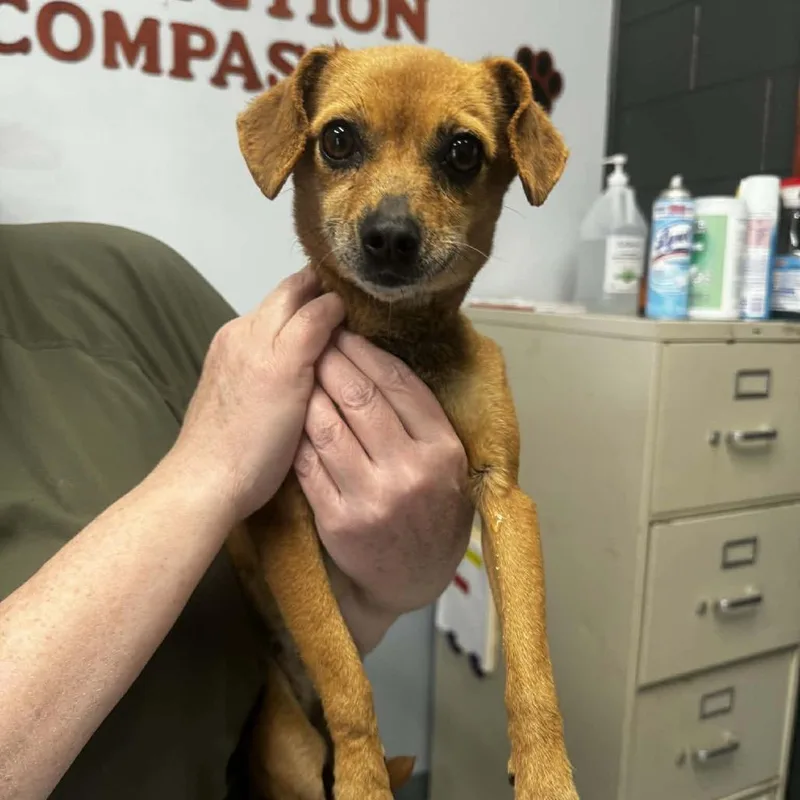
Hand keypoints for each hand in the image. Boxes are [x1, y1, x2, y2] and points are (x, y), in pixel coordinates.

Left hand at [166, 268, 343, 522]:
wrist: (207, 484)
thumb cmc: (255, 435)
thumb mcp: (289, 372)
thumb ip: (309, 327)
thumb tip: (333, 299)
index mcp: (253, 328)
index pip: (297, 287)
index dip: (329, 286)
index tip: (363, 296)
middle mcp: (238, 334)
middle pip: (285, 302)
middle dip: (318, 301)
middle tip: (358, 316)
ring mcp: (229, 359)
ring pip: (275, 326)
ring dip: (303, 324)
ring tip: (338, 341)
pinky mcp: (228, 383)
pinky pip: (264, 350)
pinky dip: (287, 347)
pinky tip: (305, 368)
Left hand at [293, 329, 472, 651]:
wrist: (412, 581)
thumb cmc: (432, 511)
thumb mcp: (448, 463)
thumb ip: (424, 419)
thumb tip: (382, 359)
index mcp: (443, 450)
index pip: (400, 384)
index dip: (366, 351)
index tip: (345, 330)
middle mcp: (410, 472)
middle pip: (361, 398)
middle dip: (331, 360)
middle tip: (314, 340)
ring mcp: (372, 497)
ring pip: (328, 426)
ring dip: (308, 392)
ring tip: (299, 370)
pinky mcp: (338, 520)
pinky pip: (309, 464)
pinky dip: (297, 435)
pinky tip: (291, 415)